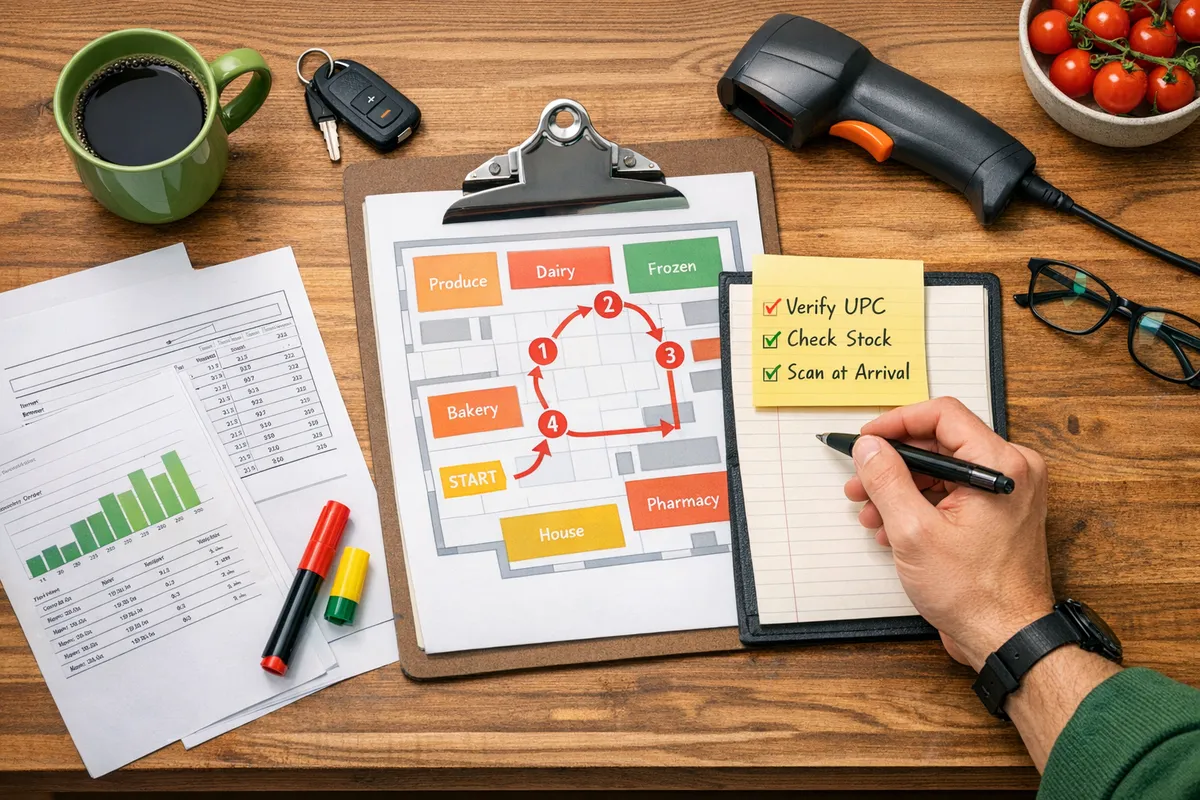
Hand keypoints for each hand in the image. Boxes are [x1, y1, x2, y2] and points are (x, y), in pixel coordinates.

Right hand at [844, 397, 1054, 670]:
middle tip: (860, 479)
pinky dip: (919, 504)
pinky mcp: (997, 514)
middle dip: (893, 463)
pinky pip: (952, 492)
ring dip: (901, 487)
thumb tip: (869, 448)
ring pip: (942, 469)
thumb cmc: (977, 594)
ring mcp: (1005, 494)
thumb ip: (887, 480)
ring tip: (871, 511)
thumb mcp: (914, 532)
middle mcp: (1011, 472)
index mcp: (1001, 465)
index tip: (868, 439)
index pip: (943, 415)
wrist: (1007, 637)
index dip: (897, 423)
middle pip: (940, 443)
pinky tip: (892, 527)